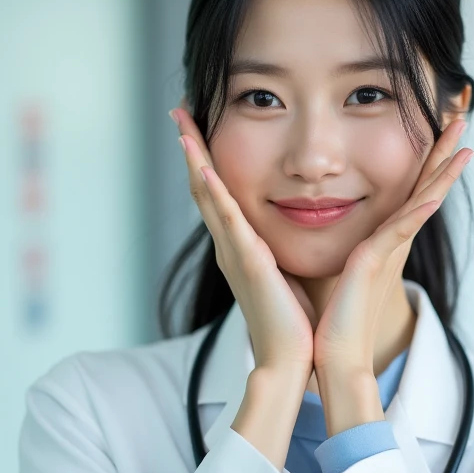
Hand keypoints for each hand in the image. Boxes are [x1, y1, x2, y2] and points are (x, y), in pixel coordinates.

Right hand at [170, 107, 313, 376]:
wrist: (290, 360)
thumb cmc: (293, 324)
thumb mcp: (285, 277)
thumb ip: (280, 254)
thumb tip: (287, 236)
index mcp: (241, 249)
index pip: (219, 196)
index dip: (207, 161)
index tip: (200, 128)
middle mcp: (231, 247)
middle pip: (204, 189)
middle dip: (193, 149)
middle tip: (181, 112)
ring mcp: (235, 254)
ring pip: (209, 198)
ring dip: (195, 160)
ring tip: (184, 126)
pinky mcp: (249, 263)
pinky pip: (228, 221)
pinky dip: (214, 193)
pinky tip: (204, 167)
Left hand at [312, 120, 473, 377]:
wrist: (330, 354)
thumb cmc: (328, 319)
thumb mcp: (333, 269)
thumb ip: (337, 246)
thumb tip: (319, 223)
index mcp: (380, 241)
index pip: (407, 190)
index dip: (424, 160)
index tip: (434, 127)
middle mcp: (391, 242)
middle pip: (424, 187)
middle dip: (443, 153)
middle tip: (462, 117)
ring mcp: (387, 252)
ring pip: (423, 201)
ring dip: (444, 172)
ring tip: (465, 143)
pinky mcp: (375, 264)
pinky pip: (402, 230)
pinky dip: (419, 211)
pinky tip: (433, 194)